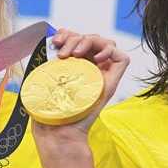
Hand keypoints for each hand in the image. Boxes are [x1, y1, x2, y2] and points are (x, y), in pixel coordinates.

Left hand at [29, 29, 128, 167]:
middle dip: (75, 38)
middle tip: (62, 52)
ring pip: (106, 44)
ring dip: (89, 41)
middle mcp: (89, 70)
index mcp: (73, 67)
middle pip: (92, 40)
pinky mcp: (112, 83)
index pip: (78, 41)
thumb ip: (50, 62)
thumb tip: (50, 39)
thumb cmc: (49, 112)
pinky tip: (94, 60)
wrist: (58, 132)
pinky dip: (109, 51)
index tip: (55, 41)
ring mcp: (101, 76)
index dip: (69, 35)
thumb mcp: (45, 81)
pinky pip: (122, 58)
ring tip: (74, 54)